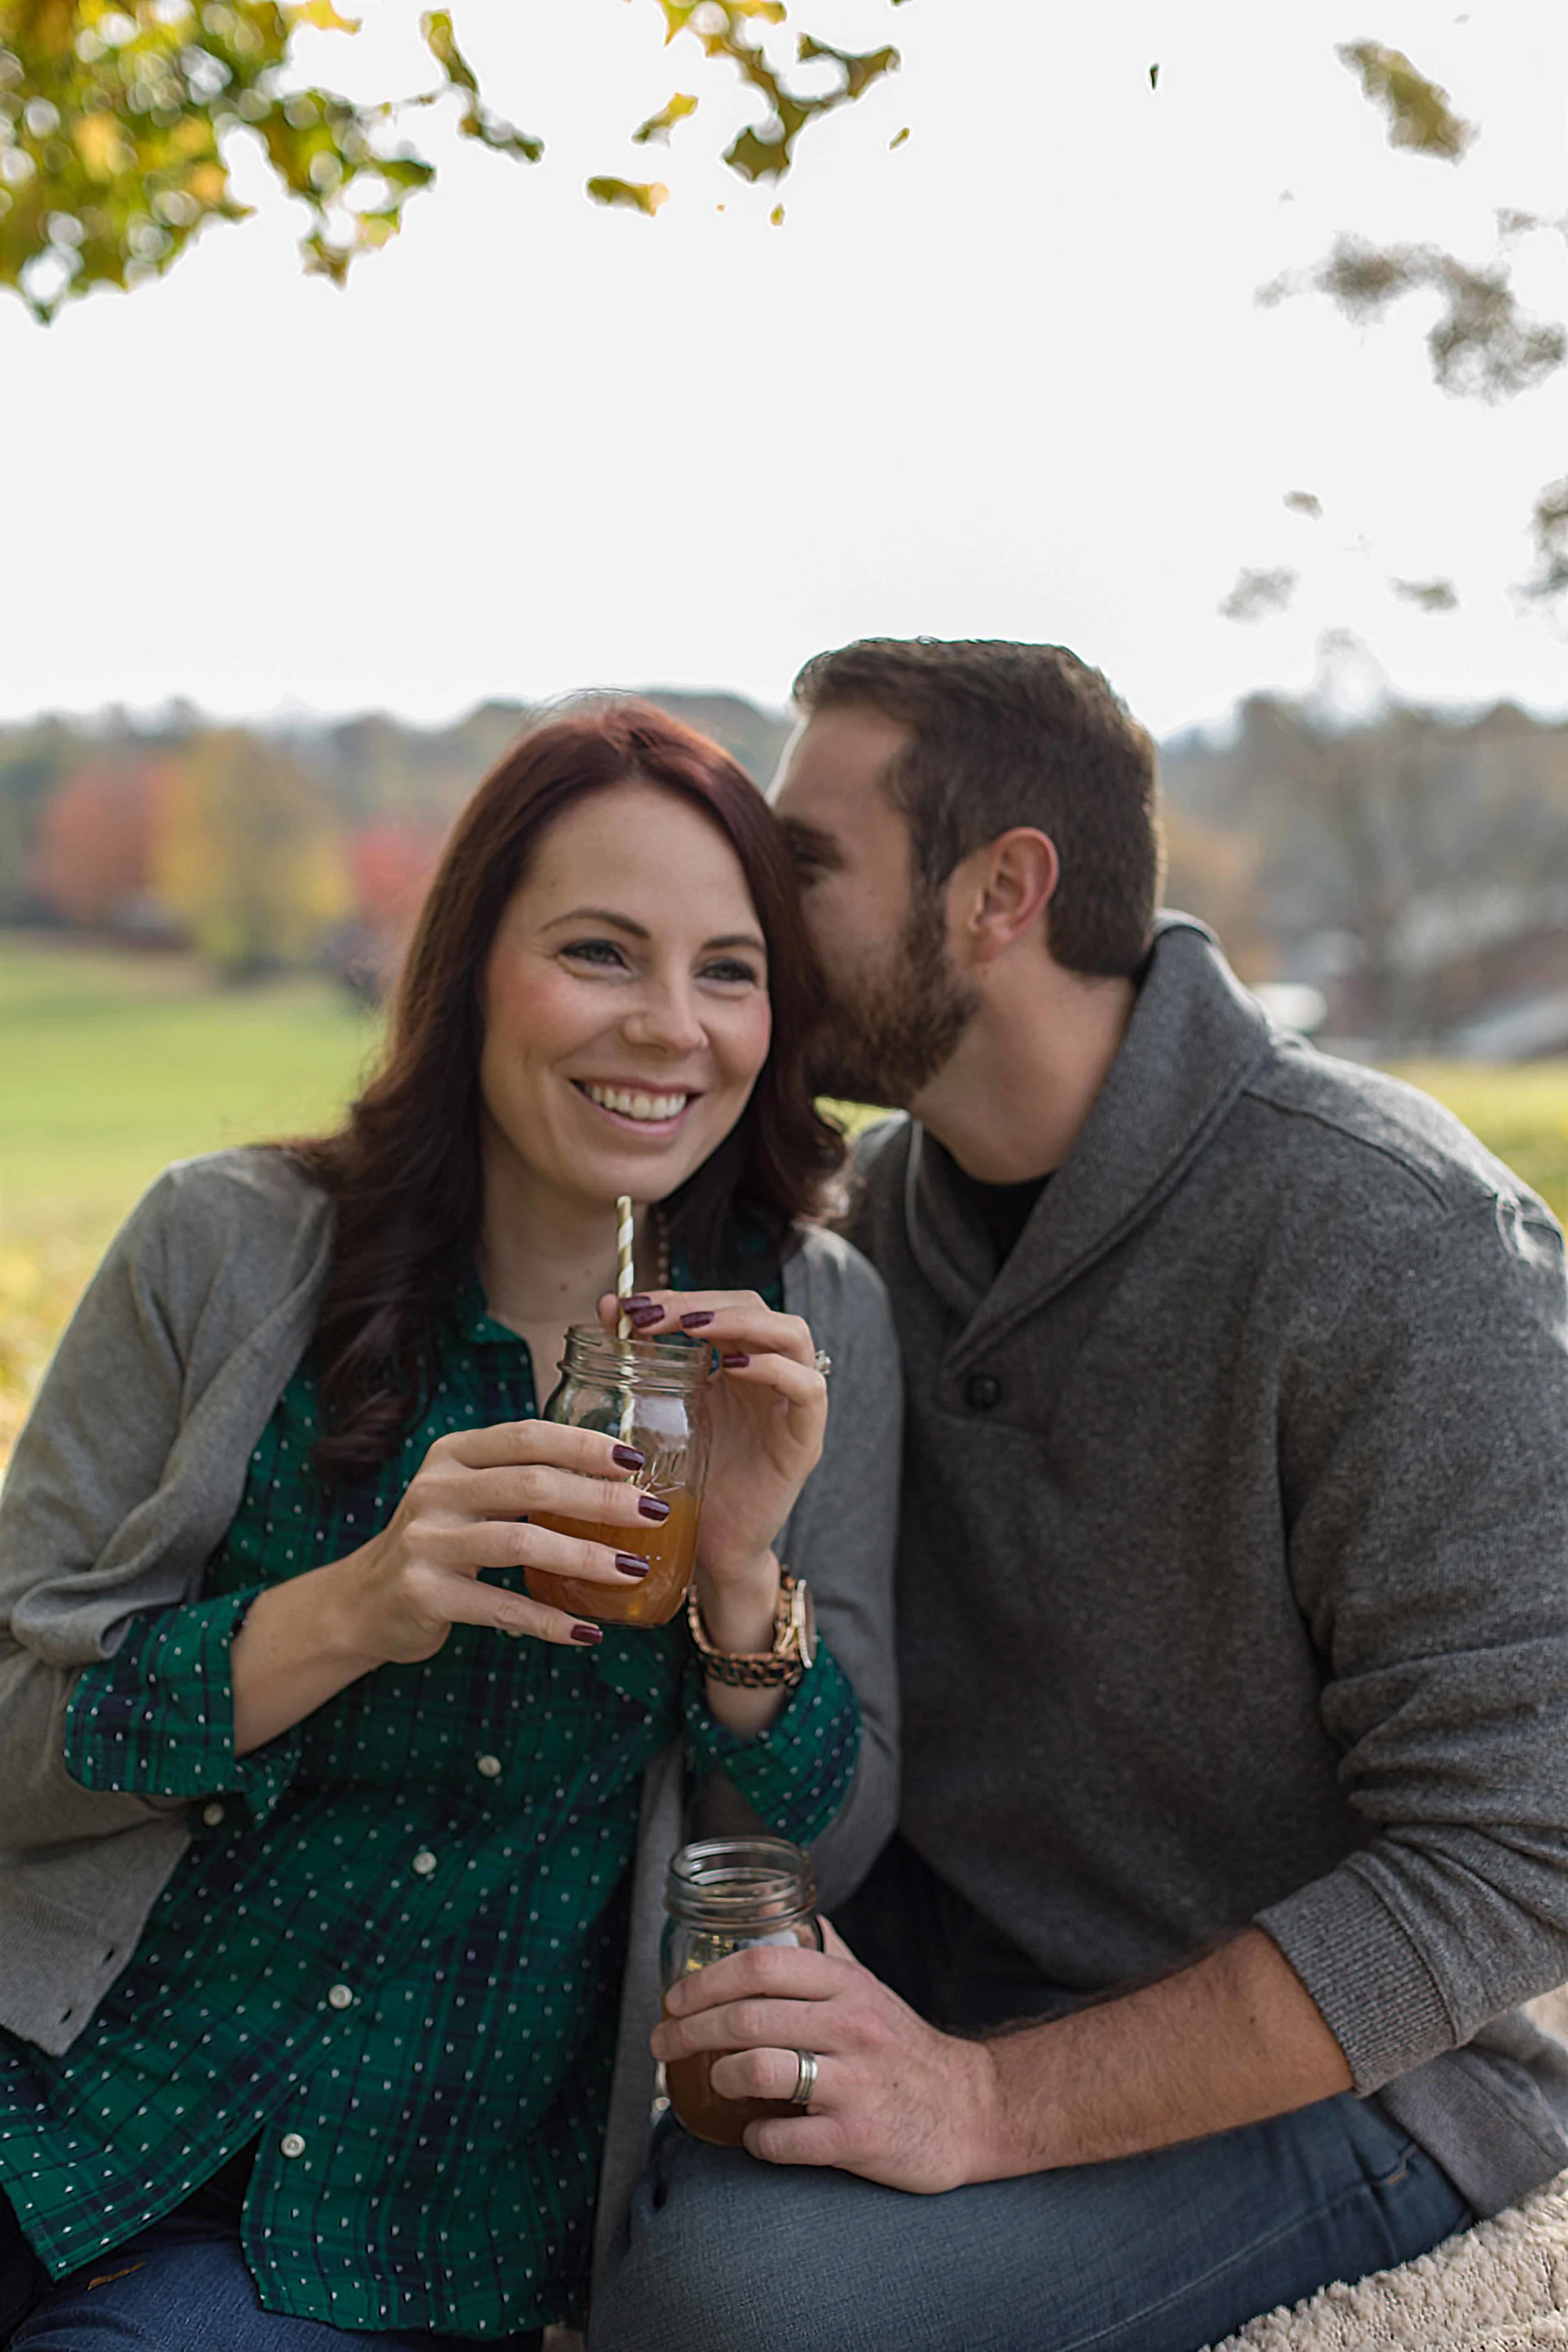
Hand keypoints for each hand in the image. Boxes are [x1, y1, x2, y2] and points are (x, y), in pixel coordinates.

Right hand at [342, 1419, 661, 1662]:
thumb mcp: (466, 1495)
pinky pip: (500, 1607)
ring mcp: (426, 1542)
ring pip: (521, 1542)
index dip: (584, 1445)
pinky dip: (548, 1620)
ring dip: (585, 1557)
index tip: (635, 1461)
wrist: (363, 1602)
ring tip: (634, 1570)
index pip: (527, 1435)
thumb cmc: (439, 1541)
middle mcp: (436, 1490)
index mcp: (453, 1455)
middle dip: (600, 1498)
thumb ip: (520, 1478)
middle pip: (532, 1484)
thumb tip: (617, 1480)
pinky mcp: (424, 1594)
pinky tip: (586, 1630)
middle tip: (652, 1514)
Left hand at [600, 1289, 826, 1595]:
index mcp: (737, 1365)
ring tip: (693, 1328)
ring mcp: (792, 1406)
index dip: (681, 1296)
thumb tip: (605, 1305)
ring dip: (742, 1322)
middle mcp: (770, 1377)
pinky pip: (809, 1389)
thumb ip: (637, 1360)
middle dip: (703, 1303)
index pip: (722, 1305)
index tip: (630, 1304)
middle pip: (756, 1307)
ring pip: (794, 1334)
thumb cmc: (683, 1485)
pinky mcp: (805, 1440)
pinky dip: (776, 1369)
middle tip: (653, 1313)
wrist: (707, 1552)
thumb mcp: (655, 1414)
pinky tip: (733, 1368)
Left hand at [650, 1921, 1006, 2192]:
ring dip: (720, 2077)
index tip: (673, 1998)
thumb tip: (779, 1916)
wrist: (969, 2109)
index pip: (761, 1965)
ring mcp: (854, 2084)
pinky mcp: (857, 2139)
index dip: (705, 1980)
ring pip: (760, 2071)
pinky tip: (755, 2132)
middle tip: (662, 2043)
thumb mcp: (869, 1987)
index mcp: (846, 1984)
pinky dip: (756, 2137)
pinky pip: (783, 2139)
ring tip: (712, 2082)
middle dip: (689, 2030)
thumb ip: (825, 1953)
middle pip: (747, 2017)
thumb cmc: (903, 2046)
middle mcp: (851, 2026)